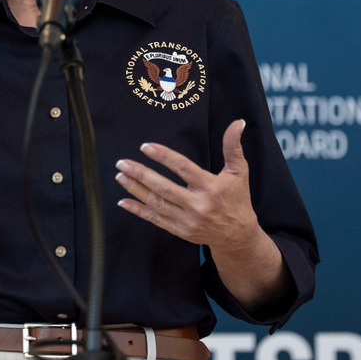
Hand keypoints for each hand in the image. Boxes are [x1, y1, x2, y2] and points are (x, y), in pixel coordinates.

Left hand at [115, 119, 257, 250]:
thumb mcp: (239, 172)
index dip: (163, 156)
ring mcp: (187, 220)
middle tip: (123, 163)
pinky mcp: (180, 231)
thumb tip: (237, 123)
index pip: (183, 168)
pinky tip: (123, 201)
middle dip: (141, 174)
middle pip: (164, 188)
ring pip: (157, 203)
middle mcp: (198, 205)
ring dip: (136, 189)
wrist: (238, 236)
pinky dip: (138, 211)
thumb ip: (233, 147)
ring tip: (121, 176)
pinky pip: (155, 220)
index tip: (145, 147)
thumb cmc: (237, 199)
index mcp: (211, 187)